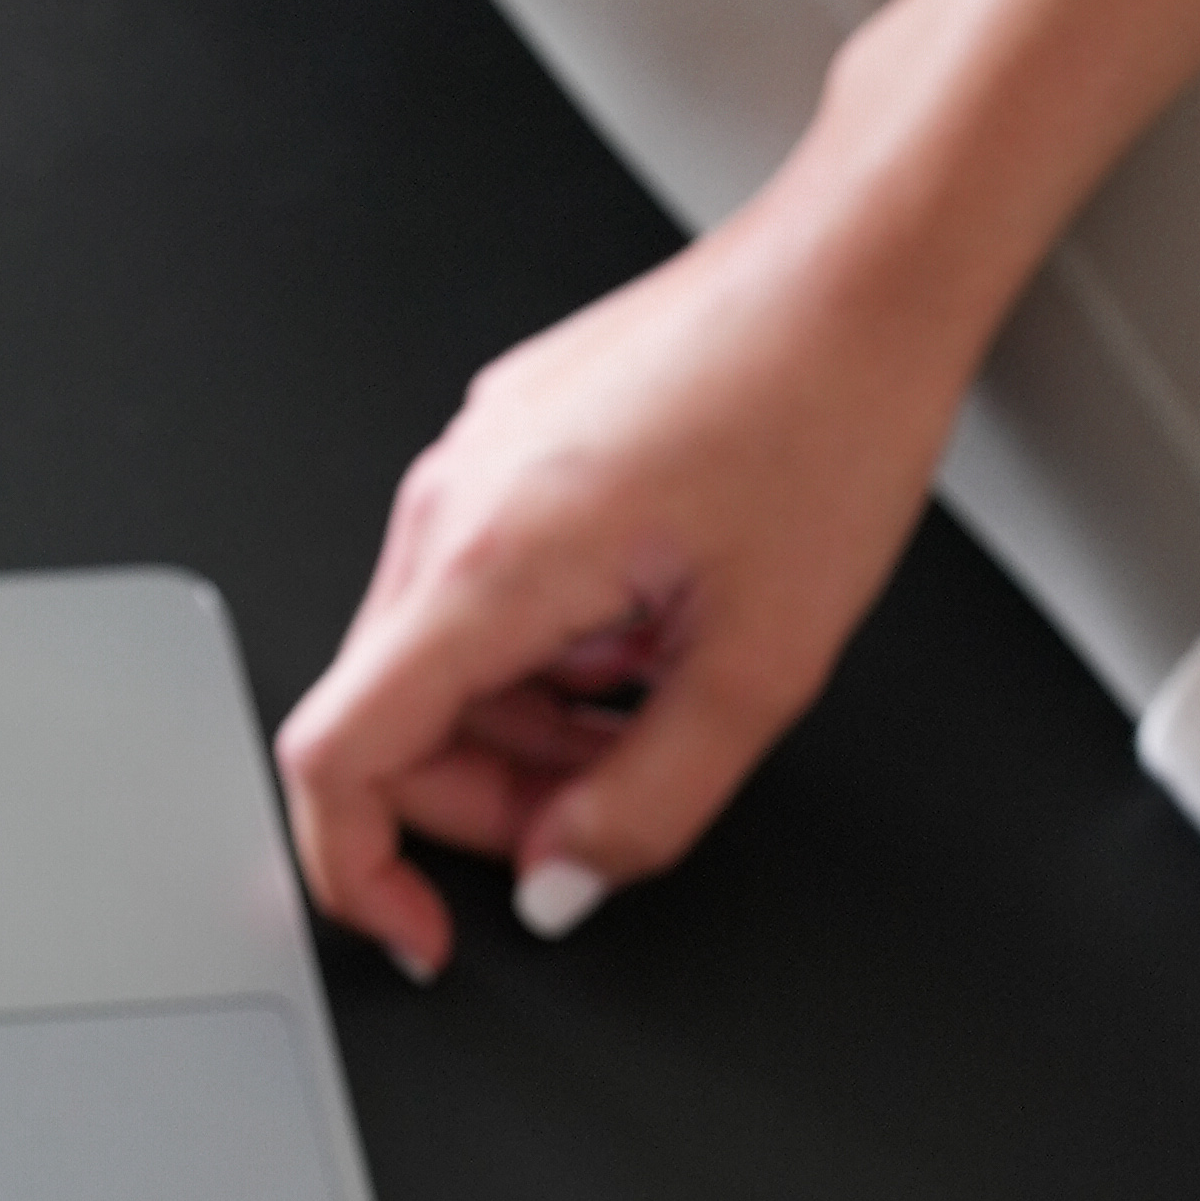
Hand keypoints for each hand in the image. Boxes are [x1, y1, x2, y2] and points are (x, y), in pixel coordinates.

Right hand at [275, 152, 979, 973]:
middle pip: (395, 725)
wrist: (861, 268)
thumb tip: (562, 885)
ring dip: (536, 730)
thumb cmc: (826, 414)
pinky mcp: (505, 450)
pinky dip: (553, 657)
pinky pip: (487, 599)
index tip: (421, 932)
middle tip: (612, 811)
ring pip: (446, 669)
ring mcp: (470, 468)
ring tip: (664, 694)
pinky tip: (651, 630)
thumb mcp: (760, 665)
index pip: (338, 758)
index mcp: (489, 561)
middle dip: (495, 801)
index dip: (362, 876)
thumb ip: (648, 807)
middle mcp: (450, 505)